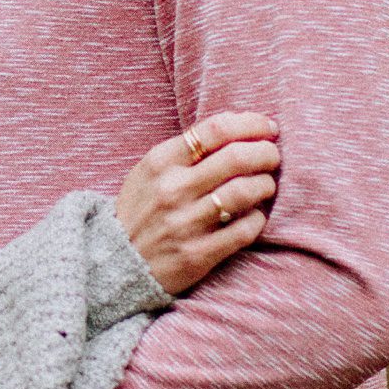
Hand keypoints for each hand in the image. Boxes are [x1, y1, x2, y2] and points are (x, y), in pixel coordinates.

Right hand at [115, 113, 280, 294]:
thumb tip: (240, 125)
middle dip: (266, 153)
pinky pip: (244, 230)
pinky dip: (257, 219)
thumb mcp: (150, 171)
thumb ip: (187, 150)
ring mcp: (184, 223)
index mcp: (160, 162)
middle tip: (273, 156)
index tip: (268, 129)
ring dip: (266, 185)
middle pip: (236, 158)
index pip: (215, 129)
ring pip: (244, 193)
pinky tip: (255, 216)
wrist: (116, 263)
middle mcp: (172, 190)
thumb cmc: (143, 209)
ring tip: (267, 185)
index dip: (251, 124)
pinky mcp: (197, 255)